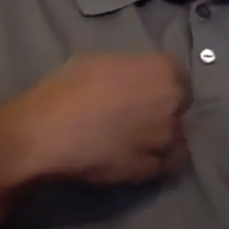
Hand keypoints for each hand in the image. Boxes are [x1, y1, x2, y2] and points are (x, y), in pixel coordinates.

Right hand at [14, 52, 191, 184]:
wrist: (48, 135)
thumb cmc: (68, 89)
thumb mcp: (98, 61)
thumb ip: (128, 69)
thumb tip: (132, 78)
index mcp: (161, 70)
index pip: (178, 74)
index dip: (161, 83)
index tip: (146, 89)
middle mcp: (172, 103)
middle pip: (180, 105)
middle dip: (166, 108)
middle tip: (140, 115)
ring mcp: (166, 138)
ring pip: (178, 137)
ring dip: (164, 137)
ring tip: (138, 140)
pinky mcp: (154, 168)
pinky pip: (168, 164)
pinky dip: (158, 161)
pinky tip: (139, 158)